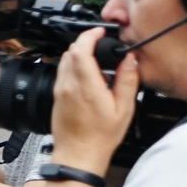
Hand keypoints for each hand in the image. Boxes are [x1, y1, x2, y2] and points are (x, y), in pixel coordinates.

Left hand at [51, 26, 138, 171]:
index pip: (80, 50)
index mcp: (86, 85)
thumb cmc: (101, 136)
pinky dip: (73, 66)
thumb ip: (127, 81)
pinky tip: (88, 75)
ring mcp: (59, 90)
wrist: (78, 154)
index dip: (89, 36)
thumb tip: (130, 60)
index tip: (100, 32)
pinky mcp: (56, 95)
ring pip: (64, 60)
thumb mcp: (124, 109)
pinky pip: (62, 72)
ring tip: (97, 58)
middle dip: (85, 42)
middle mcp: (68, 85)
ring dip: (78, 53)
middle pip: (70, 51)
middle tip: (100, 42)